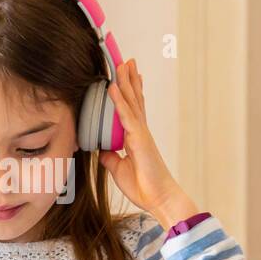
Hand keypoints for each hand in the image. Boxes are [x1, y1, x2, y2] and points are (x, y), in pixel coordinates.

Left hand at [99, 58, 199, 228]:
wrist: (159, 199)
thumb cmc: (144, 186)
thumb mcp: (119, 169)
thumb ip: (111, 157)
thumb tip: (101, 149)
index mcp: (136, 137)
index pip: (131, 109)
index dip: (129, 91)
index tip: (126, 76)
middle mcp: (140, 131)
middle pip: (134, 99)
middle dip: (129, 79)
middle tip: (126, 61)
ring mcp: (141, 133)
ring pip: (131, 102)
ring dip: (126, 82)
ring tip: (123, 64)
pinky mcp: (139, 140)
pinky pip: (126, 116)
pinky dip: (119, 101)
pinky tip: (113, 87)